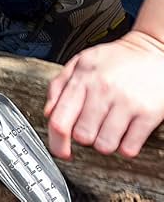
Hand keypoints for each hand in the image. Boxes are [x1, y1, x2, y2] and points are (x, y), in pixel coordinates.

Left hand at [45, 30, 163, 158]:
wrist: (152, 51)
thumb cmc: (116, 59)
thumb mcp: (81, 62)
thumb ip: (59, 85)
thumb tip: (48, 112)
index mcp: (82, 78)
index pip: (60, 118)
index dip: (56, 140)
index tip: (59, 150)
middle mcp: (102, 90)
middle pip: (82, 135)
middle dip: (84, 138)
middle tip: (90, 129)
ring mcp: (125, 103)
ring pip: (104, 145)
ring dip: (104, 144)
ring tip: (108, 131)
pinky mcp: (147, 114)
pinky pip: (129, 147)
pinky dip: (125, 147)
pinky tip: (124, 133)